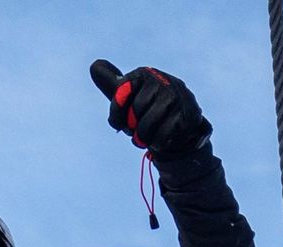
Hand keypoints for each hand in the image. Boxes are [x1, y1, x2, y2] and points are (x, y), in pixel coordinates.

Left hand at [89, 60, 211, 153]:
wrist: (178, 126)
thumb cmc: (148, 110)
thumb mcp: (128, 96)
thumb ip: (111, 83)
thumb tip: (94, 66)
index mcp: (144, 74)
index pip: (122, 90)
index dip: (117, 112)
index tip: (117, 123)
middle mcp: (162, 81)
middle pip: (136, 110)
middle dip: (131, 127)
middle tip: (135, 131)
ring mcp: (176, 97)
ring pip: (148, 126)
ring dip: (143, 138)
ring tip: (146, 137)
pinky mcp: (188, 115)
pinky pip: (163, 136)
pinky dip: (158, 143)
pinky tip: (162, 139)